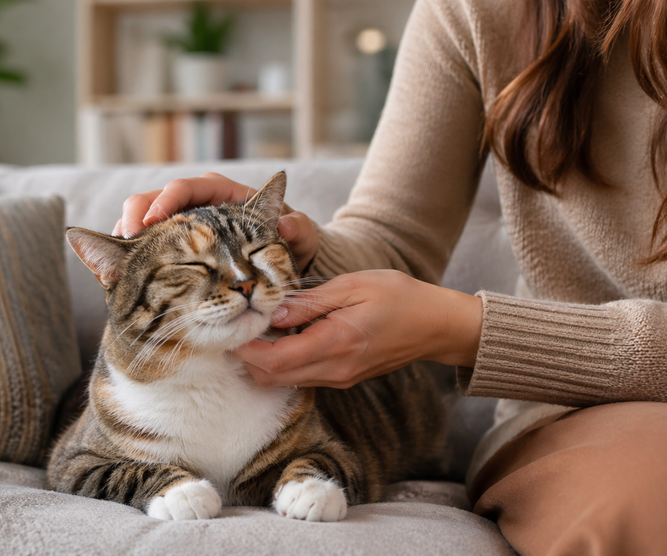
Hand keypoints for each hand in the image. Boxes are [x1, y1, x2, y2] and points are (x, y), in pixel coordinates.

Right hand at [114, 172, 318, 271]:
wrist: (286, 273)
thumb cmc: (291, 246)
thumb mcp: (300, 239)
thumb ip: (297, 230)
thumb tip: (285, 222)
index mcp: (222, 194)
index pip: (185, 188)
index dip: (167, 200)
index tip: (155, 221)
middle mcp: (196, 207)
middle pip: (152, 200)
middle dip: (135, 217)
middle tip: (127, 239)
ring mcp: (182, 229)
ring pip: (142, 223)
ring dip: (125, 239)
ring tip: (113, 264)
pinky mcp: (174, 253)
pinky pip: (144, 251)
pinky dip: (129, 262)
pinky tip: (115, 279)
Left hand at [234, 270, 482, 387]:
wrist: (436, 325)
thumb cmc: (399, 297)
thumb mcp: (352, 286)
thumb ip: (309, 302)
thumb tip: (272, 311)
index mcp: (336, 343)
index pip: (275, 360)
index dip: (246, 348)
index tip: (230, 327)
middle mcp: (335, 369)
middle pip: (272, 378)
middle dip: (246, 358)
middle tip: (234, 328)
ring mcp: (340, 378)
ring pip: (284, 381)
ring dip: (262, 361)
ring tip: (253, 329)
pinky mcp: (343, 377)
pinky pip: (302, 377)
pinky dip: (282, 362)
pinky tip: (279, 336)